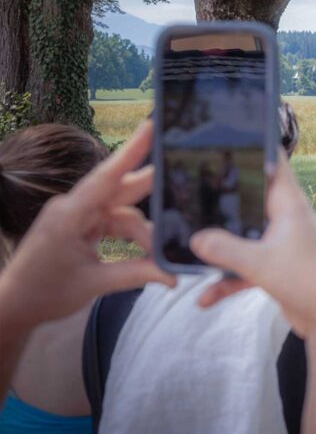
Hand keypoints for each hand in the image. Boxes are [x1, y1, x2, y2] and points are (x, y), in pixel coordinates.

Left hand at [0, 121, 174, 328]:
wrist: (15, 307)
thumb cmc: (44, 293)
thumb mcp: (94, 284)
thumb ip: (136, 273)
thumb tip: (173, 274)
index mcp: (69, 215)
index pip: (106, 177)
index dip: (130, 151)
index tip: (150, 126)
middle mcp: (74, 208)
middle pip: (122, 190)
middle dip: (152, 188)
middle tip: (181, 176)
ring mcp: (79, 217)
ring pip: (125, 214)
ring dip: (144, 235)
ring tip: (160, 260)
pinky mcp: (83, 227)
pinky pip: (117, 224)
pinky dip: (133, 239)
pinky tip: (149, 255)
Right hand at [191, 154, 315, 339]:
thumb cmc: (308, 281)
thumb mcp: (259, 262)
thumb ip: (224, 248)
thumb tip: (193, 237)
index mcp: (288, 204)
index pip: (273, 162)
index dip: (255, 145)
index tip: (230, 133)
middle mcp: (286, 219)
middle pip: (250, 198)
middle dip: (224, 196)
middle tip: (191, 185)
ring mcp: (281, 244)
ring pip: (244, 236)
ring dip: (221, 246)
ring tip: (188, 247)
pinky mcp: (277, 268)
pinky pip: (244, 268)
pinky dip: (226, 281)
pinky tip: (205, 297)